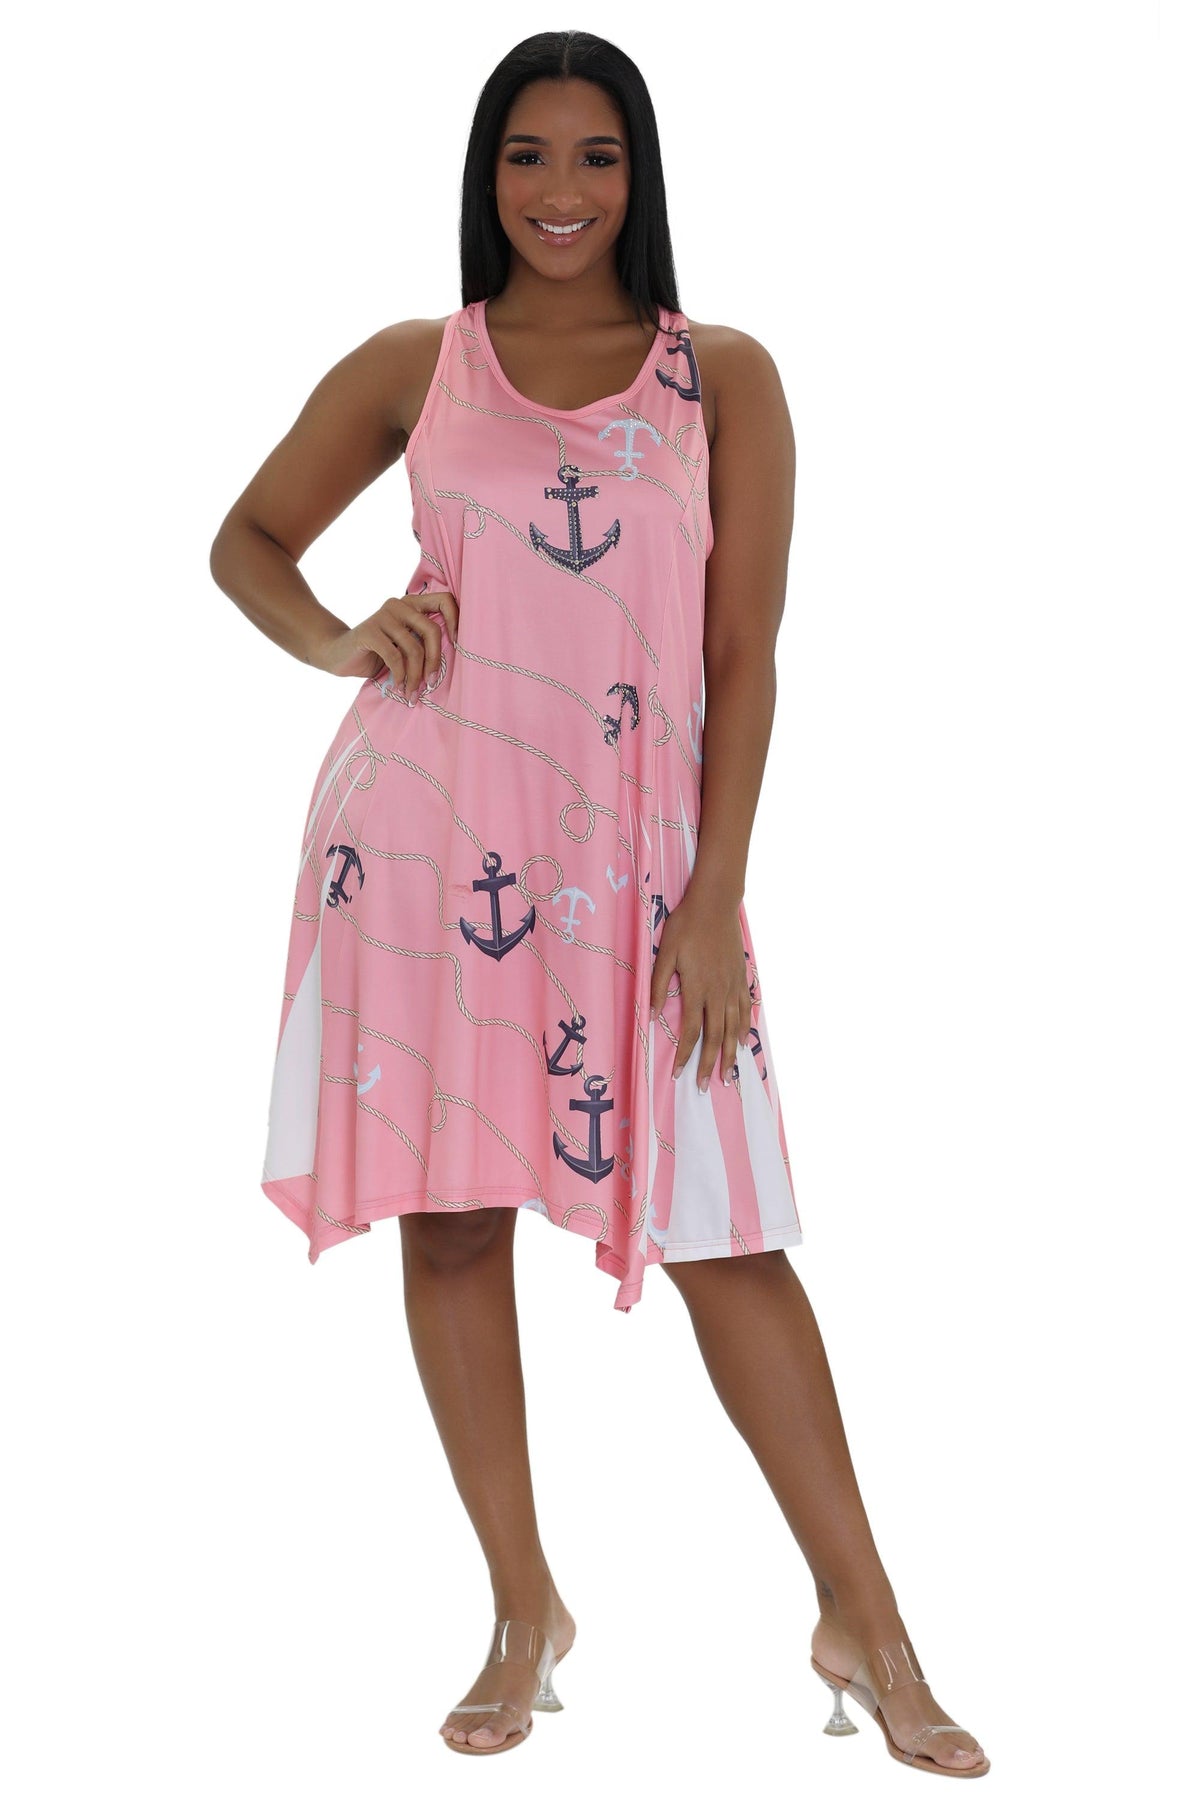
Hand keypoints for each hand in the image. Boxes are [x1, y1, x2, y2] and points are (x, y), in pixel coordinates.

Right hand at [313, 590, 458, 690]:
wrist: (339, 655)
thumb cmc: (378, 653)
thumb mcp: (405, 645)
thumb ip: (423, 642)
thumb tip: (456, 657)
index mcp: (412, 604)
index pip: (445, 600)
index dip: (456, 620)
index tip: (457, 645)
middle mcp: (399, 604)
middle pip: (432, 630)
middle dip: (434, 662)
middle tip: (430, 683)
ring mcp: (383, 615)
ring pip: (414, 648)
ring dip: (415, 676)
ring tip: (411, 692)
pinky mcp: (369, 631)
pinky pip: (395, 657)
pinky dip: (400, 675)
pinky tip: (398, 685)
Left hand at [649, 887, 750, 1090]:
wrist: (716, 904)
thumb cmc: (685, 926)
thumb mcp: (665, 953)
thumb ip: (659, 985)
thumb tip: (653, 1015)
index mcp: (697, 988)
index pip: (692, 1031)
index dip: (686, 1055)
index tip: (679, 1074)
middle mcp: (718, 992)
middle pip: (716, 1036)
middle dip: (711, 1064)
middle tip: (708, 1087)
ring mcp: (733, 986)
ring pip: (733, 1028)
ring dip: (730, 1054)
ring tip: (728, 1075)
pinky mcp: (741, 978)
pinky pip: (745, 1009)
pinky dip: (744, 1028)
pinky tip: (743, 1042)